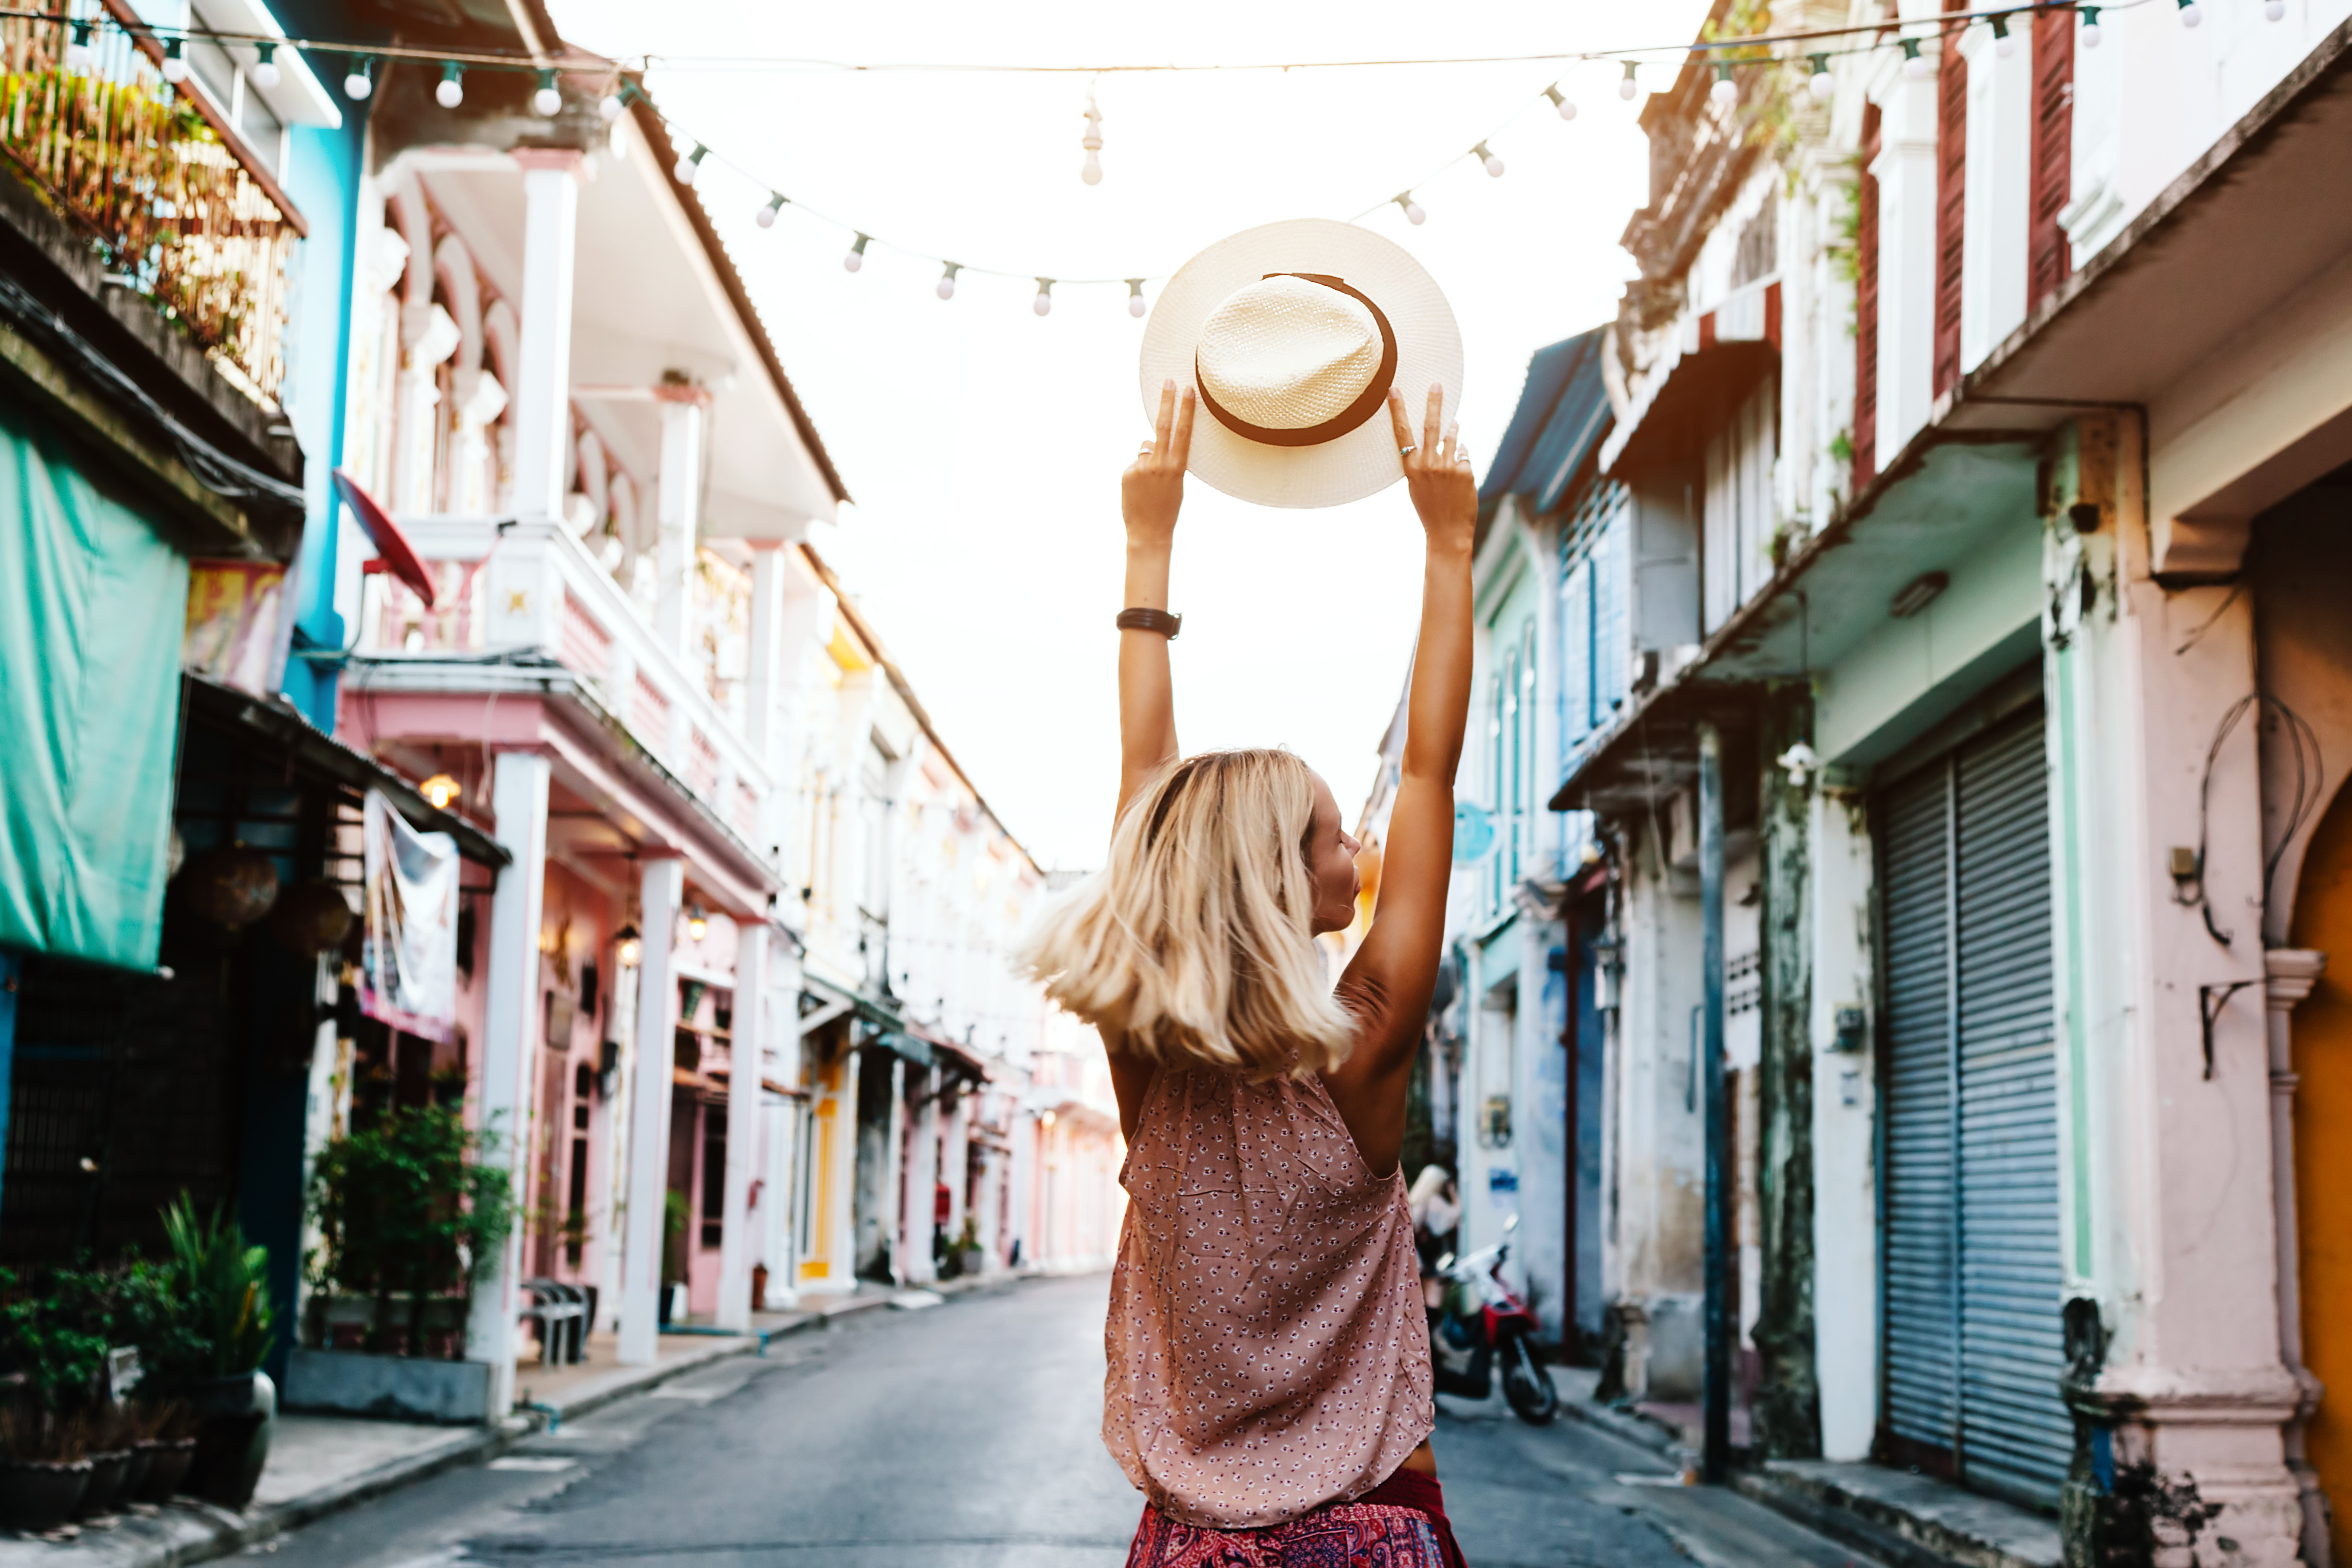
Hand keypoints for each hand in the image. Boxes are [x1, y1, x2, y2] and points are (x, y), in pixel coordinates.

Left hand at [1124, 379, 1194, 548]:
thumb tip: (1149, 442)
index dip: (1186, 410)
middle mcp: (1160, 465)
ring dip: (1148, 460)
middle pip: (1163, 426)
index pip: (1182, 433)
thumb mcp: (1175, 482)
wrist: (1150, 532)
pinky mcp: (1127, 473)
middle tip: (1168, 381)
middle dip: (1167, 402)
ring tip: (1150, 485)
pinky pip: (1134, 463)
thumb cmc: (1167, 507)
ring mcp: (1142, 468)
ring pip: (1146, 449)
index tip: (1188, 390)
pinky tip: (1139, 490)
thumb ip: (1167, 460)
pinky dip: (1136, 472)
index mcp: (1177, 468)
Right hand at [1389, 384, 1474, 555]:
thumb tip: (1444, 435)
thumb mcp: (1417, 485)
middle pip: (1431, 425)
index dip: (1397, 409)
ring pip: (1452, 437)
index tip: (1393, 389)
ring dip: (1454, 429)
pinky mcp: (1465, 472)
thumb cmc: (1429, 509)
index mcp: (1411, 468)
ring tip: (1454, 424)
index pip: (1402, 433)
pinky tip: (1460, 472)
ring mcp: (1448, 467)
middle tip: (1437, 384)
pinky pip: (1464, 455)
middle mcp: (1428, 465)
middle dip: (1434, 402)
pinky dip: (1462, 458)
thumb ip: (1424, 462)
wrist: (1447, 533)